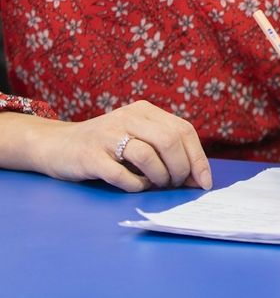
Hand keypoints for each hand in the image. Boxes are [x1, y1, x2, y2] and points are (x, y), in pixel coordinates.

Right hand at [31, 100, 211, 192]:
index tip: (203, 182)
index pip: (183, 130)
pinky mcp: (91, 156)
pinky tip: (136, 187)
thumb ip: (166, 150)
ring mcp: (109, 135)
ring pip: (148, 155)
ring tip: (156, 185)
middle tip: (174, 185)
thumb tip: (198, 178)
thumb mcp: (138, 138)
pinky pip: (121, 174)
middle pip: (169, 141)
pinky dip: (135, 185)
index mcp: (145, 110)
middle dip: (179, 169)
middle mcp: (129, 117)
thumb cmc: (106, 147)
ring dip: (159, 177)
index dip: (198, 158)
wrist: (58, 145)